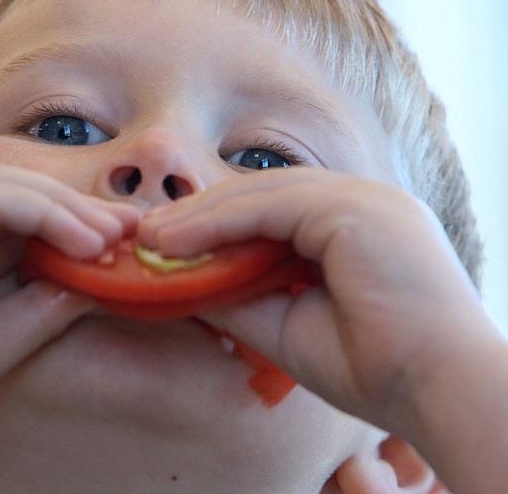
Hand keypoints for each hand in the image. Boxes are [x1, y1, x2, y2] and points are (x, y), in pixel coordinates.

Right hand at [0, 162, 138, 441]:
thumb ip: (37, 307)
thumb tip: (90, 283)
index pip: (9, 216)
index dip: (63, 225)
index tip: (112, 243)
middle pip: (14, 192)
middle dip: (75, 209)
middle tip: (128, 225)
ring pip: (9, 185)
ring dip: (68, 209)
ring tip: (115, 234)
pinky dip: (46, 214)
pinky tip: (86, 239)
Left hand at [138, 168, 491, 428]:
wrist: (437, 390)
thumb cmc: (374, 369)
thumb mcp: (286, 327)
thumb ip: (238, 297)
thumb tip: (184, 284)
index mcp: (352, 229)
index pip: (271, 212)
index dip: (217, 226)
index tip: (168, 246)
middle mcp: (360, 203)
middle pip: (261, 196)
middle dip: (200, 215)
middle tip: (147, 235)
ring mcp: (360, 199)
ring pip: (261, 194)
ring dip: (199, 216)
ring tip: (150, 237)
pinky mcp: (352, 207)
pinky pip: (269, 206)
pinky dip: (218, 222)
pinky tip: (175, 240)